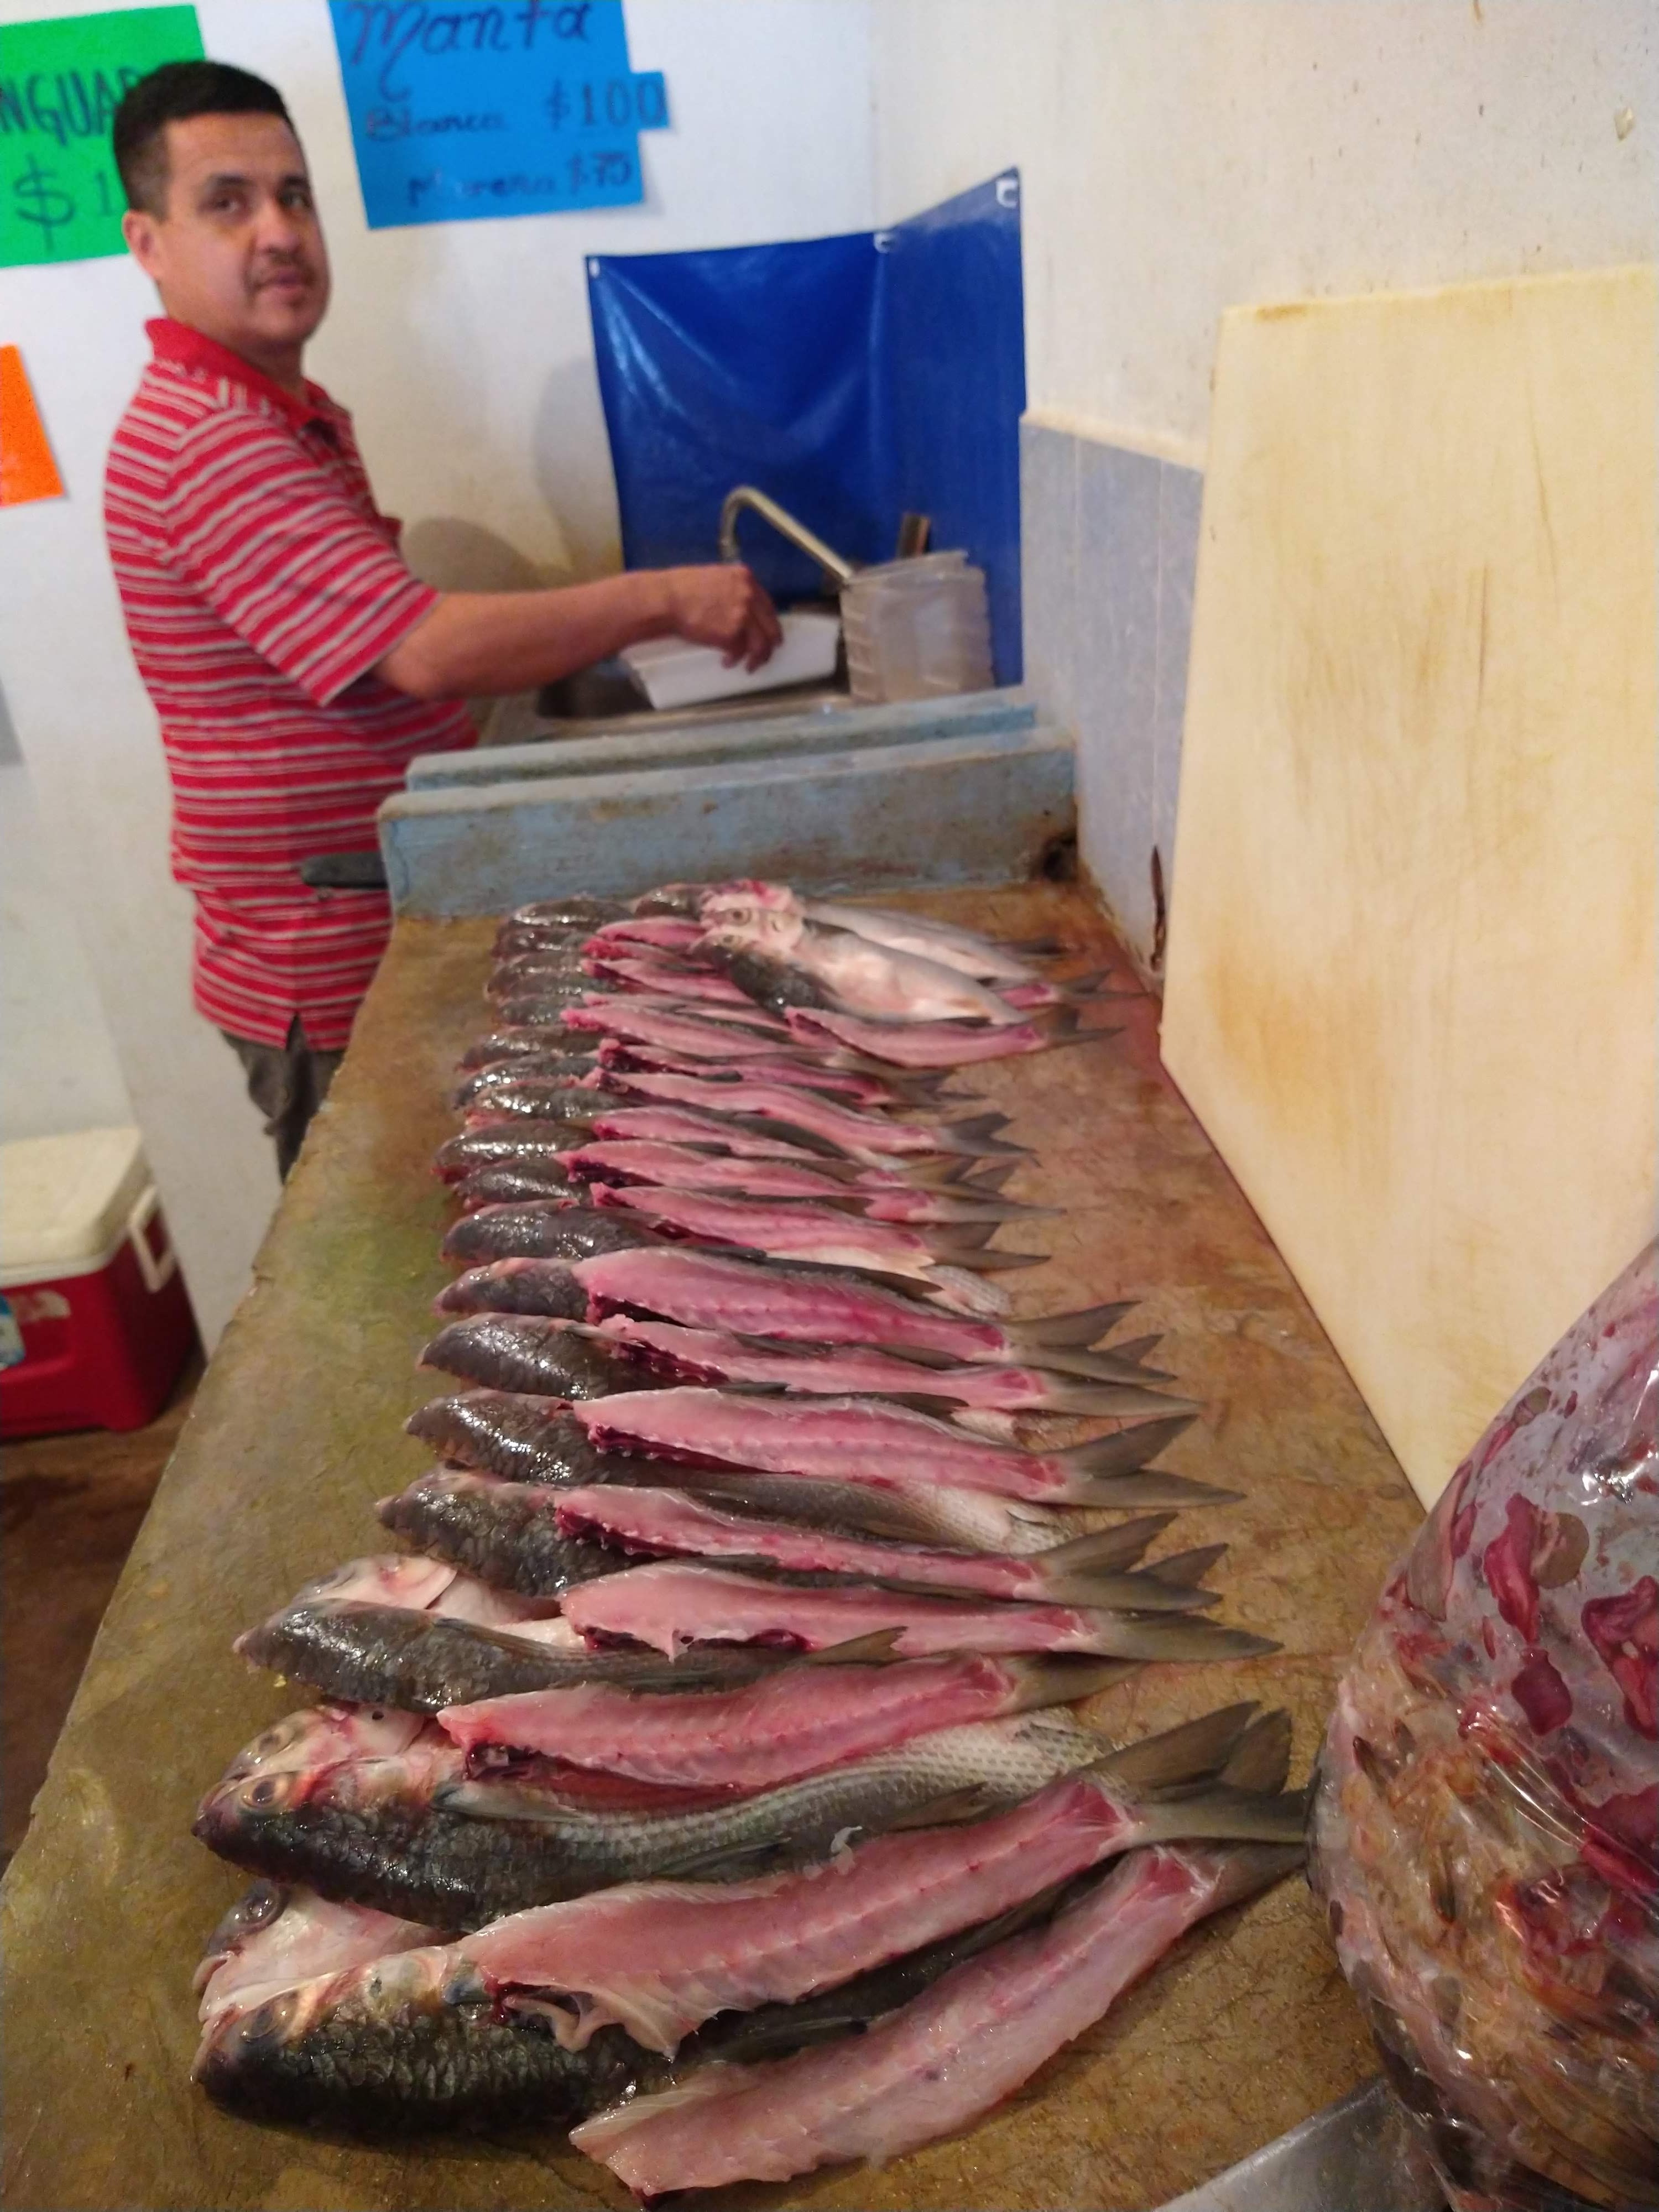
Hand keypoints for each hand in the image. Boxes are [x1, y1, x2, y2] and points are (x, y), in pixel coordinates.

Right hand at [662, 564, 782, 670]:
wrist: (668, 599)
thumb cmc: (682, 589)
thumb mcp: (715, 578)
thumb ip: (733, 589)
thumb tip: (741, 608)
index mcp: (746, 578)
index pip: (767, 606)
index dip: (770, 623)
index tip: (770, 634)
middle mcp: (749, 595)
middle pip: (770, 626)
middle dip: (769, 645)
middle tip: (765, 655)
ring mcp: (742, 615)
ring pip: (761, 643)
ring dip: (757, 658)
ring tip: (749, 666)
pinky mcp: (732, 633)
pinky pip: (740, 651)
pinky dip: (734, 659)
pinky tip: (726, 662)